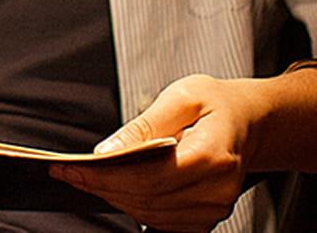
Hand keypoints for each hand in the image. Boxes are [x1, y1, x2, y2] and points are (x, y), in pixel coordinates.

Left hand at [49, 74, 266, 232]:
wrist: (247, 121)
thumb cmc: (216, 104)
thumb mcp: (181, 96)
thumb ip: (144, 126)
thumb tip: (108, 151)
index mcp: (212, 154)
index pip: (149, 177)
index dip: (105, 177)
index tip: (72, 169)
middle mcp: (217, 188)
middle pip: (146, 198)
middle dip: (101, 187)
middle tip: (68, 172)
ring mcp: (214, 207)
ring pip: (150, 213)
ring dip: (114, 197)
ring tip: (86, 178)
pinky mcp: (207, 217)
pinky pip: (161, 220)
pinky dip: (134, 205)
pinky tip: (116, 187)